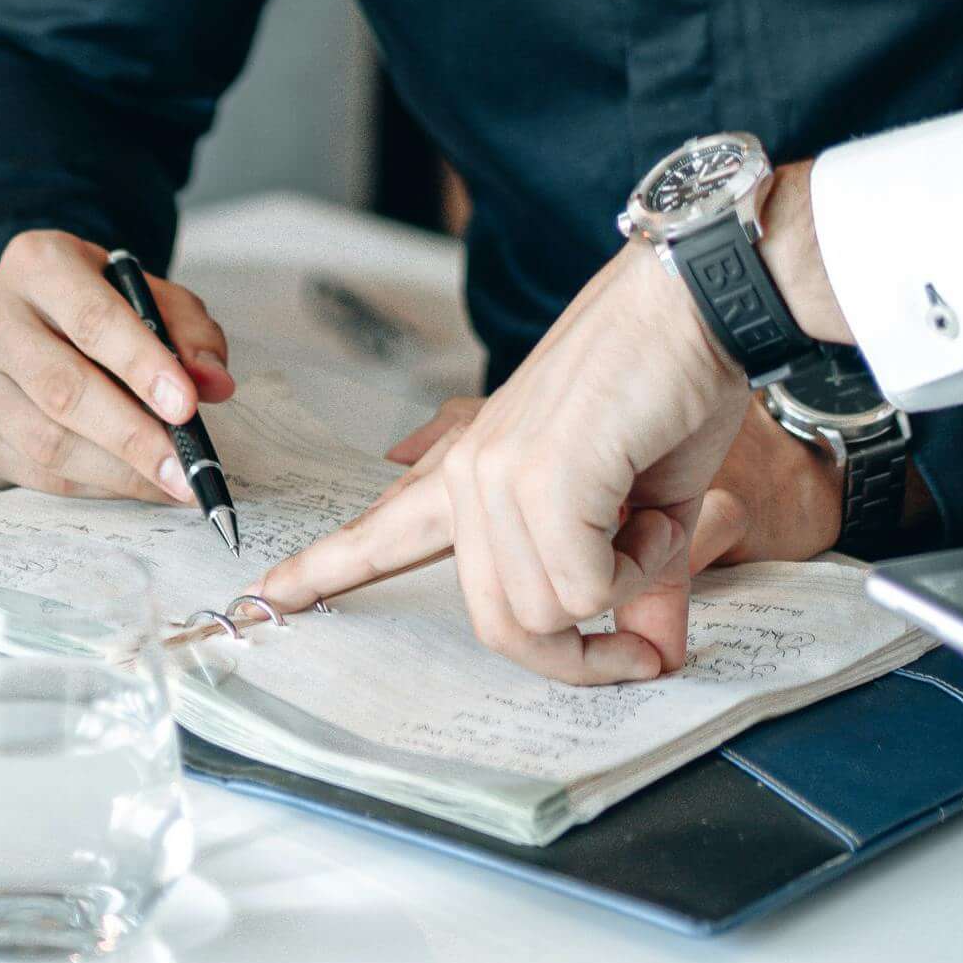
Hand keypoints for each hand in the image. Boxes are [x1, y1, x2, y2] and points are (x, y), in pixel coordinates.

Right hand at [0, 230, 233, 505]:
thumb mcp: (145, 294)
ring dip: (117, 472)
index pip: (92, 319)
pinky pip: (33, 473)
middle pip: (64, 389)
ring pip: (46, 441)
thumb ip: (187, 331)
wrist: (16, 319)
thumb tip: (214, 383)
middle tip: (185, 469)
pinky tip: (130, 486)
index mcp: (38, 264)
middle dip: (134, 436)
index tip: (187, 406)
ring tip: (170, 484)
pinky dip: (92, 487)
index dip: (142, 365)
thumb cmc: (89, 306)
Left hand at [257, 223, 759, 680]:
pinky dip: (638, 567)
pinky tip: (653, 509)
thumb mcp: (649, 505)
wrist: (697, 303)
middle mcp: (470, 474)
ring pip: (546, 615)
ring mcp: (495, 474)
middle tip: (637, 647)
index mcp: (478, 471)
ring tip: (650, 517)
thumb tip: (654, 656)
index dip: (324, 571)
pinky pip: (582, 589)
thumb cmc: (674, 385)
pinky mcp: (538, 479)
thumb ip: (629, 581)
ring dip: (624, 587)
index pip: (382, 532)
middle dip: (577, 659)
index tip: (265, 595)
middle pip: (502, 628)